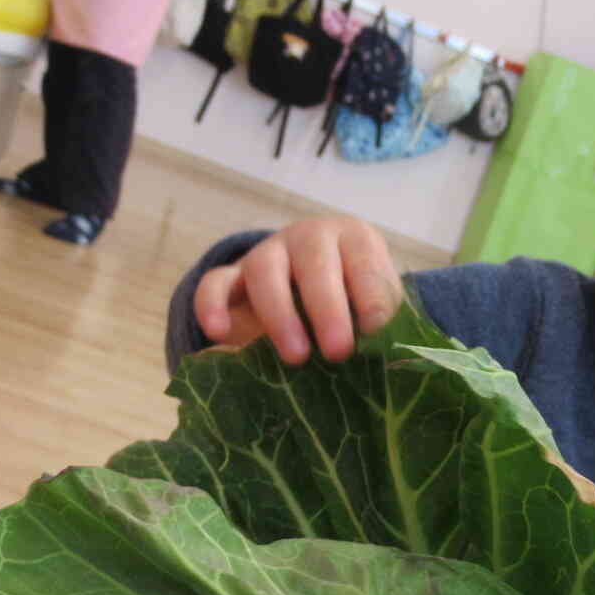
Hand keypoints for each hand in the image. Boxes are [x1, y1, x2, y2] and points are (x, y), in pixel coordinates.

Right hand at [194, 217, 403, 365]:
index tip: (374, 330)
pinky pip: (215, 282)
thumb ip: (381, 322)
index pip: (363, 260)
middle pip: (314, 263)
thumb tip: (382, 356)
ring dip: (279, 314)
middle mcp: (309, 238)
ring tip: (295, 356)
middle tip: (338, 351)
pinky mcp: (233, 276)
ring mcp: (268, 254)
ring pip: (264, 270)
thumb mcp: (379, 307)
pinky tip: (218, 333)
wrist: (319, 294)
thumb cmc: (359, 302)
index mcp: (354, 240)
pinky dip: (212, 304)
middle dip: (327, 309)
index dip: (369, 295)